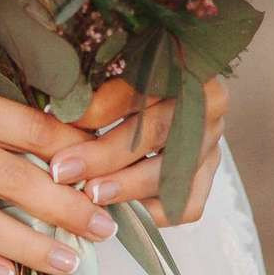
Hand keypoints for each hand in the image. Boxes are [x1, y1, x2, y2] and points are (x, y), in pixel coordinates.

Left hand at [44, 71, 229, 224]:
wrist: (171, 90)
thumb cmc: (133, 73)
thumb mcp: (119, 66)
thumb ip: (98, 86)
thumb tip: (60, 111)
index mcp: (188, 62)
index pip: (144, 86)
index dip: (102, 106)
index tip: (63, 120)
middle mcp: (208, 103)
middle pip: (155, 133)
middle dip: (105, 154)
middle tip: (65, 169)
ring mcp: (212, 141)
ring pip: (172, 171)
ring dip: (127, 186)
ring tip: (91, 194)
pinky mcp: (208, 173)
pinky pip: (187, 204)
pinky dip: (153, 212)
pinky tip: (119, 212)